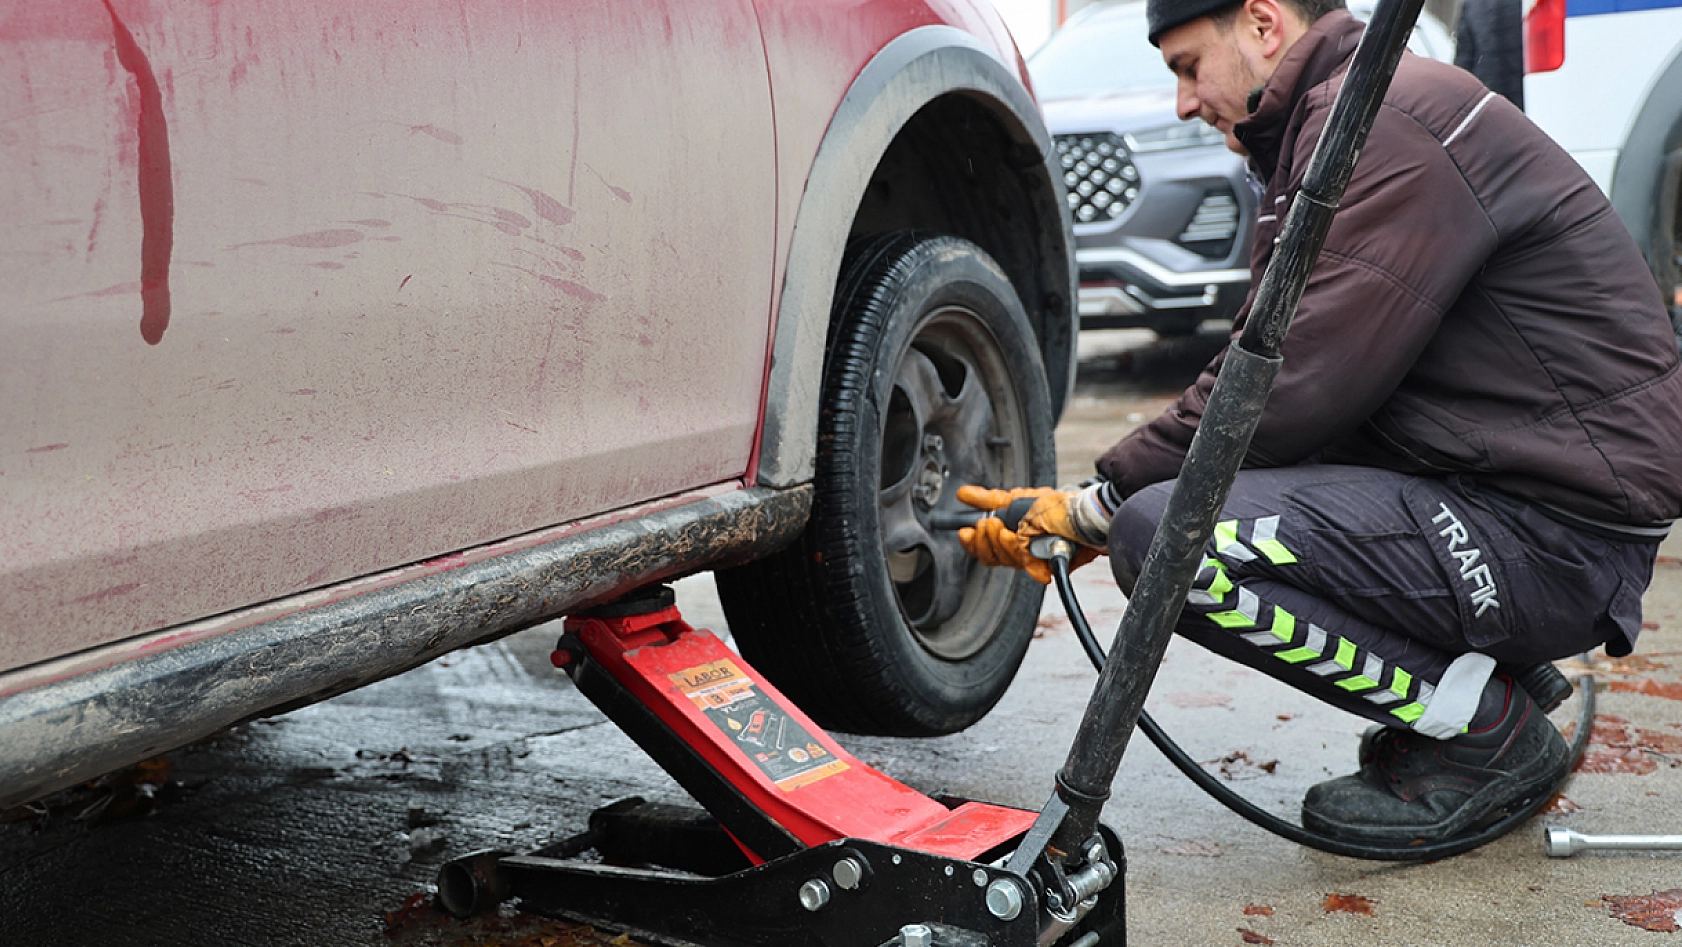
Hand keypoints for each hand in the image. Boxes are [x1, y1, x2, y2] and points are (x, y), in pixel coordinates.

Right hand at [955, 485, 1102, 583]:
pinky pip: (1031, 567)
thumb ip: (989, 499)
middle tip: (989, 525)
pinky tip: (1024, 548)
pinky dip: (1028, 560)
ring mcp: (1034, 558)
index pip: (983, 548)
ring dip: (1003, 545)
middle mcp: (1021, 549)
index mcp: (1010, 536)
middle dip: (985, 540)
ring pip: (1008, 560)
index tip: (965, 531)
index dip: (972, 543)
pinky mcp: (1049, 566)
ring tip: (1006, 531)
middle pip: (991, 556)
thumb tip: (963, 495)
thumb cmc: (1058, 506)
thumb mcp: (1017, 497)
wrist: (1087, 511)